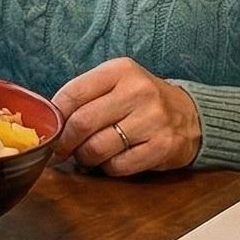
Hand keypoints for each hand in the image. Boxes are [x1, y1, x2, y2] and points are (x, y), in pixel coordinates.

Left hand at [53, 58, 201, 176]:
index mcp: (120, 70)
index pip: (72, 93)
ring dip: (85, 157)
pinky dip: (108, 168)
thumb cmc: (142, 102)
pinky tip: (113, 160)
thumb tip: (49, 121)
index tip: (49, 130)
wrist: (190, 116)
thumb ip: (85, 96)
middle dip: (64, 143)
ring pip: (97, 148)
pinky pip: (118, 166)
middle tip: (60, 152)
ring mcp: (152, 120)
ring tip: (88, 155)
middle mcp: (138, 91)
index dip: (54, 117)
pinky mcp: (162, 147)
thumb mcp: (116, 84)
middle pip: (82, 123)